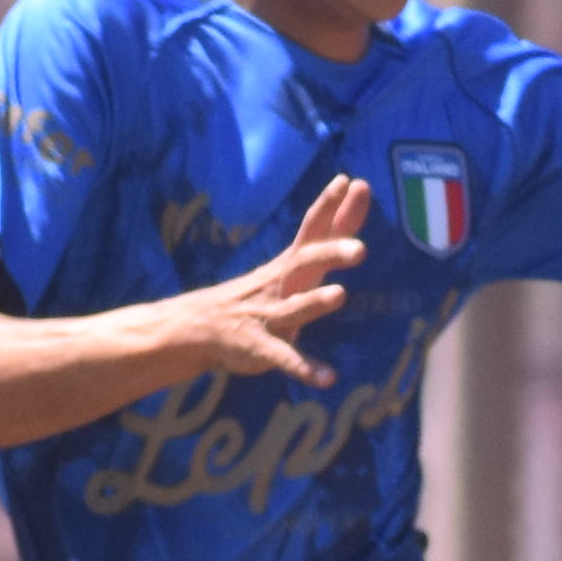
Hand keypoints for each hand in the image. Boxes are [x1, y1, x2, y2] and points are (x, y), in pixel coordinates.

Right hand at [177, 174, 367, 384]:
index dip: (328, 206)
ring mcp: (269, 315)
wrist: (200, 326)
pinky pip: (285, 358)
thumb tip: (356, 186)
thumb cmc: (263, 290)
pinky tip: (328, 378)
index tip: (349, 182)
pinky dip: (306, 368)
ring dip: (315, 302)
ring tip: (339, 295)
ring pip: (294, 307)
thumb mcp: (297, 261)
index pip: (311, 228)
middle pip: (306, 263)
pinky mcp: (262, 348)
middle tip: (360, 250)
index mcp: (291, 264)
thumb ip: (332, 229)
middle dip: (331, 254)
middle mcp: (281, 284)